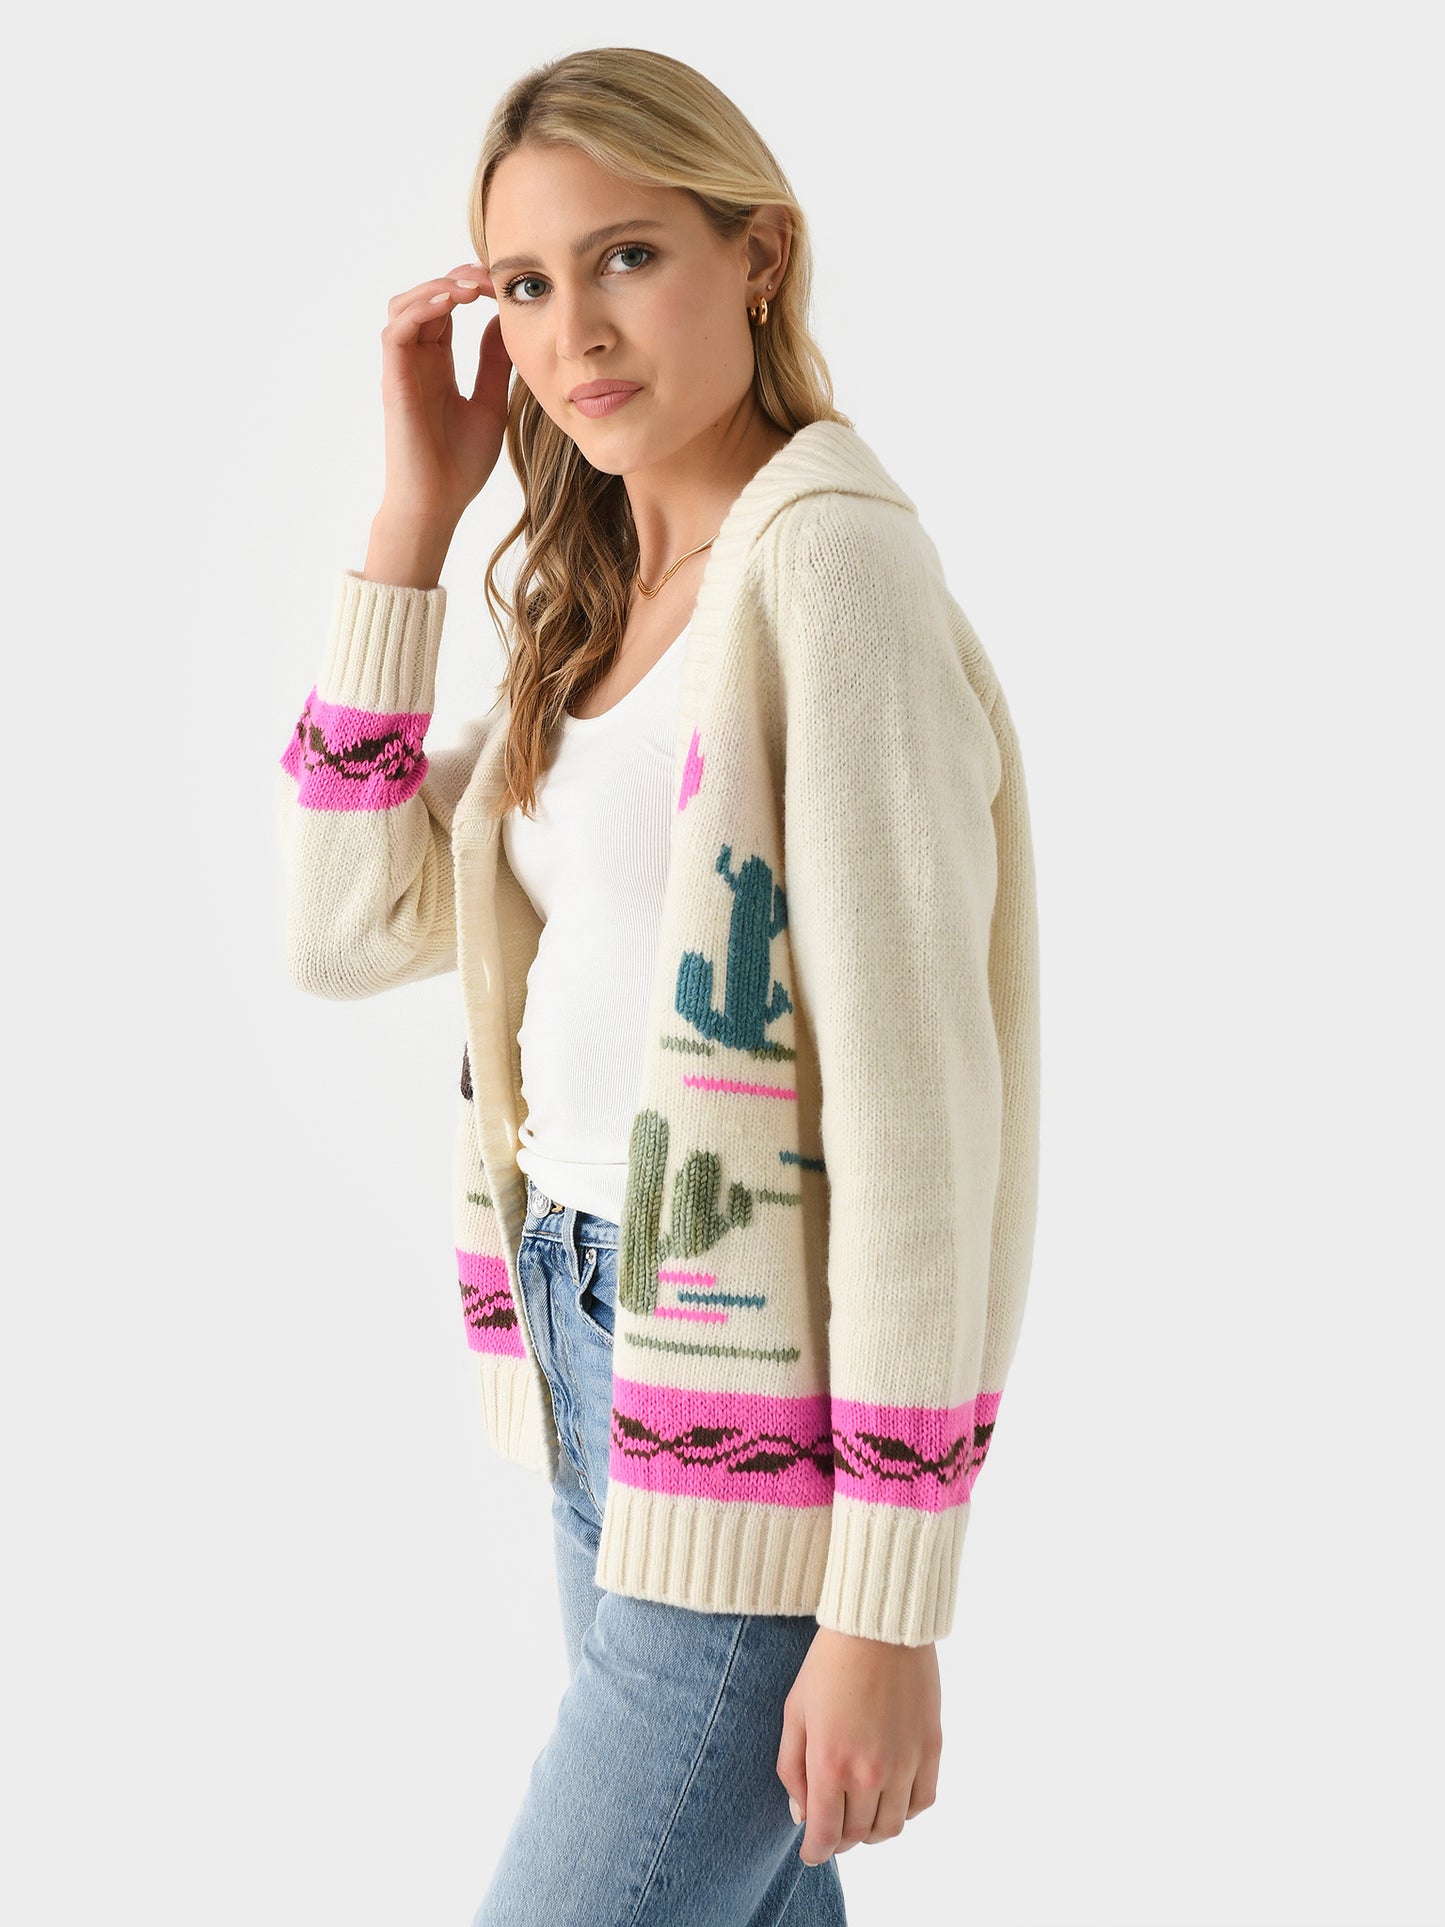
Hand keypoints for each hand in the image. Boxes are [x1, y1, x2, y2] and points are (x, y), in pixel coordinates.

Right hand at [376, 262, 512, 530]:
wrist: (439, 503)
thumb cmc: (460, 465)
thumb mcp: (491, 404)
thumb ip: (494, 364)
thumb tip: (501, 322)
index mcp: (438, 365)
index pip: (446, 310)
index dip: (469, 289)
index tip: (501, 287)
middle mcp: (416, 361)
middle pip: (425, 297)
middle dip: (456, 279)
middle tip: (490, 278)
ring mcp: (402, 368)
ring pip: (404, 305)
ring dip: (436, 287)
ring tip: (471, 288)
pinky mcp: (393, 379)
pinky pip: (397, 329)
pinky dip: (421, 308)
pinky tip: (451, 304)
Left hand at [776, 1626, 941, 1866]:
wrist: (878, 1627)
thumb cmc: (828, 1665)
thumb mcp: (794, 1713)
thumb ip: (792, 1769)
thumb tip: (802, 1814)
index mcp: (831, 1764)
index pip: (826, 1835)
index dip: (816, 1852)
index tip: (812, 1853)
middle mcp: (871, 1772)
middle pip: (859, 1834)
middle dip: (841, 1838)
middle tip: (833, 1826)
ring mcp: (905, 1762)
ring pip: (892, 1826)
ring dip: (873, 1829)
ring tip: (861, 1812)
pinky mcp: (931, 1748)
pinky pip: (922, 1802)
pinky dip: (905, 1809)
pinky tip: (891, 1796)